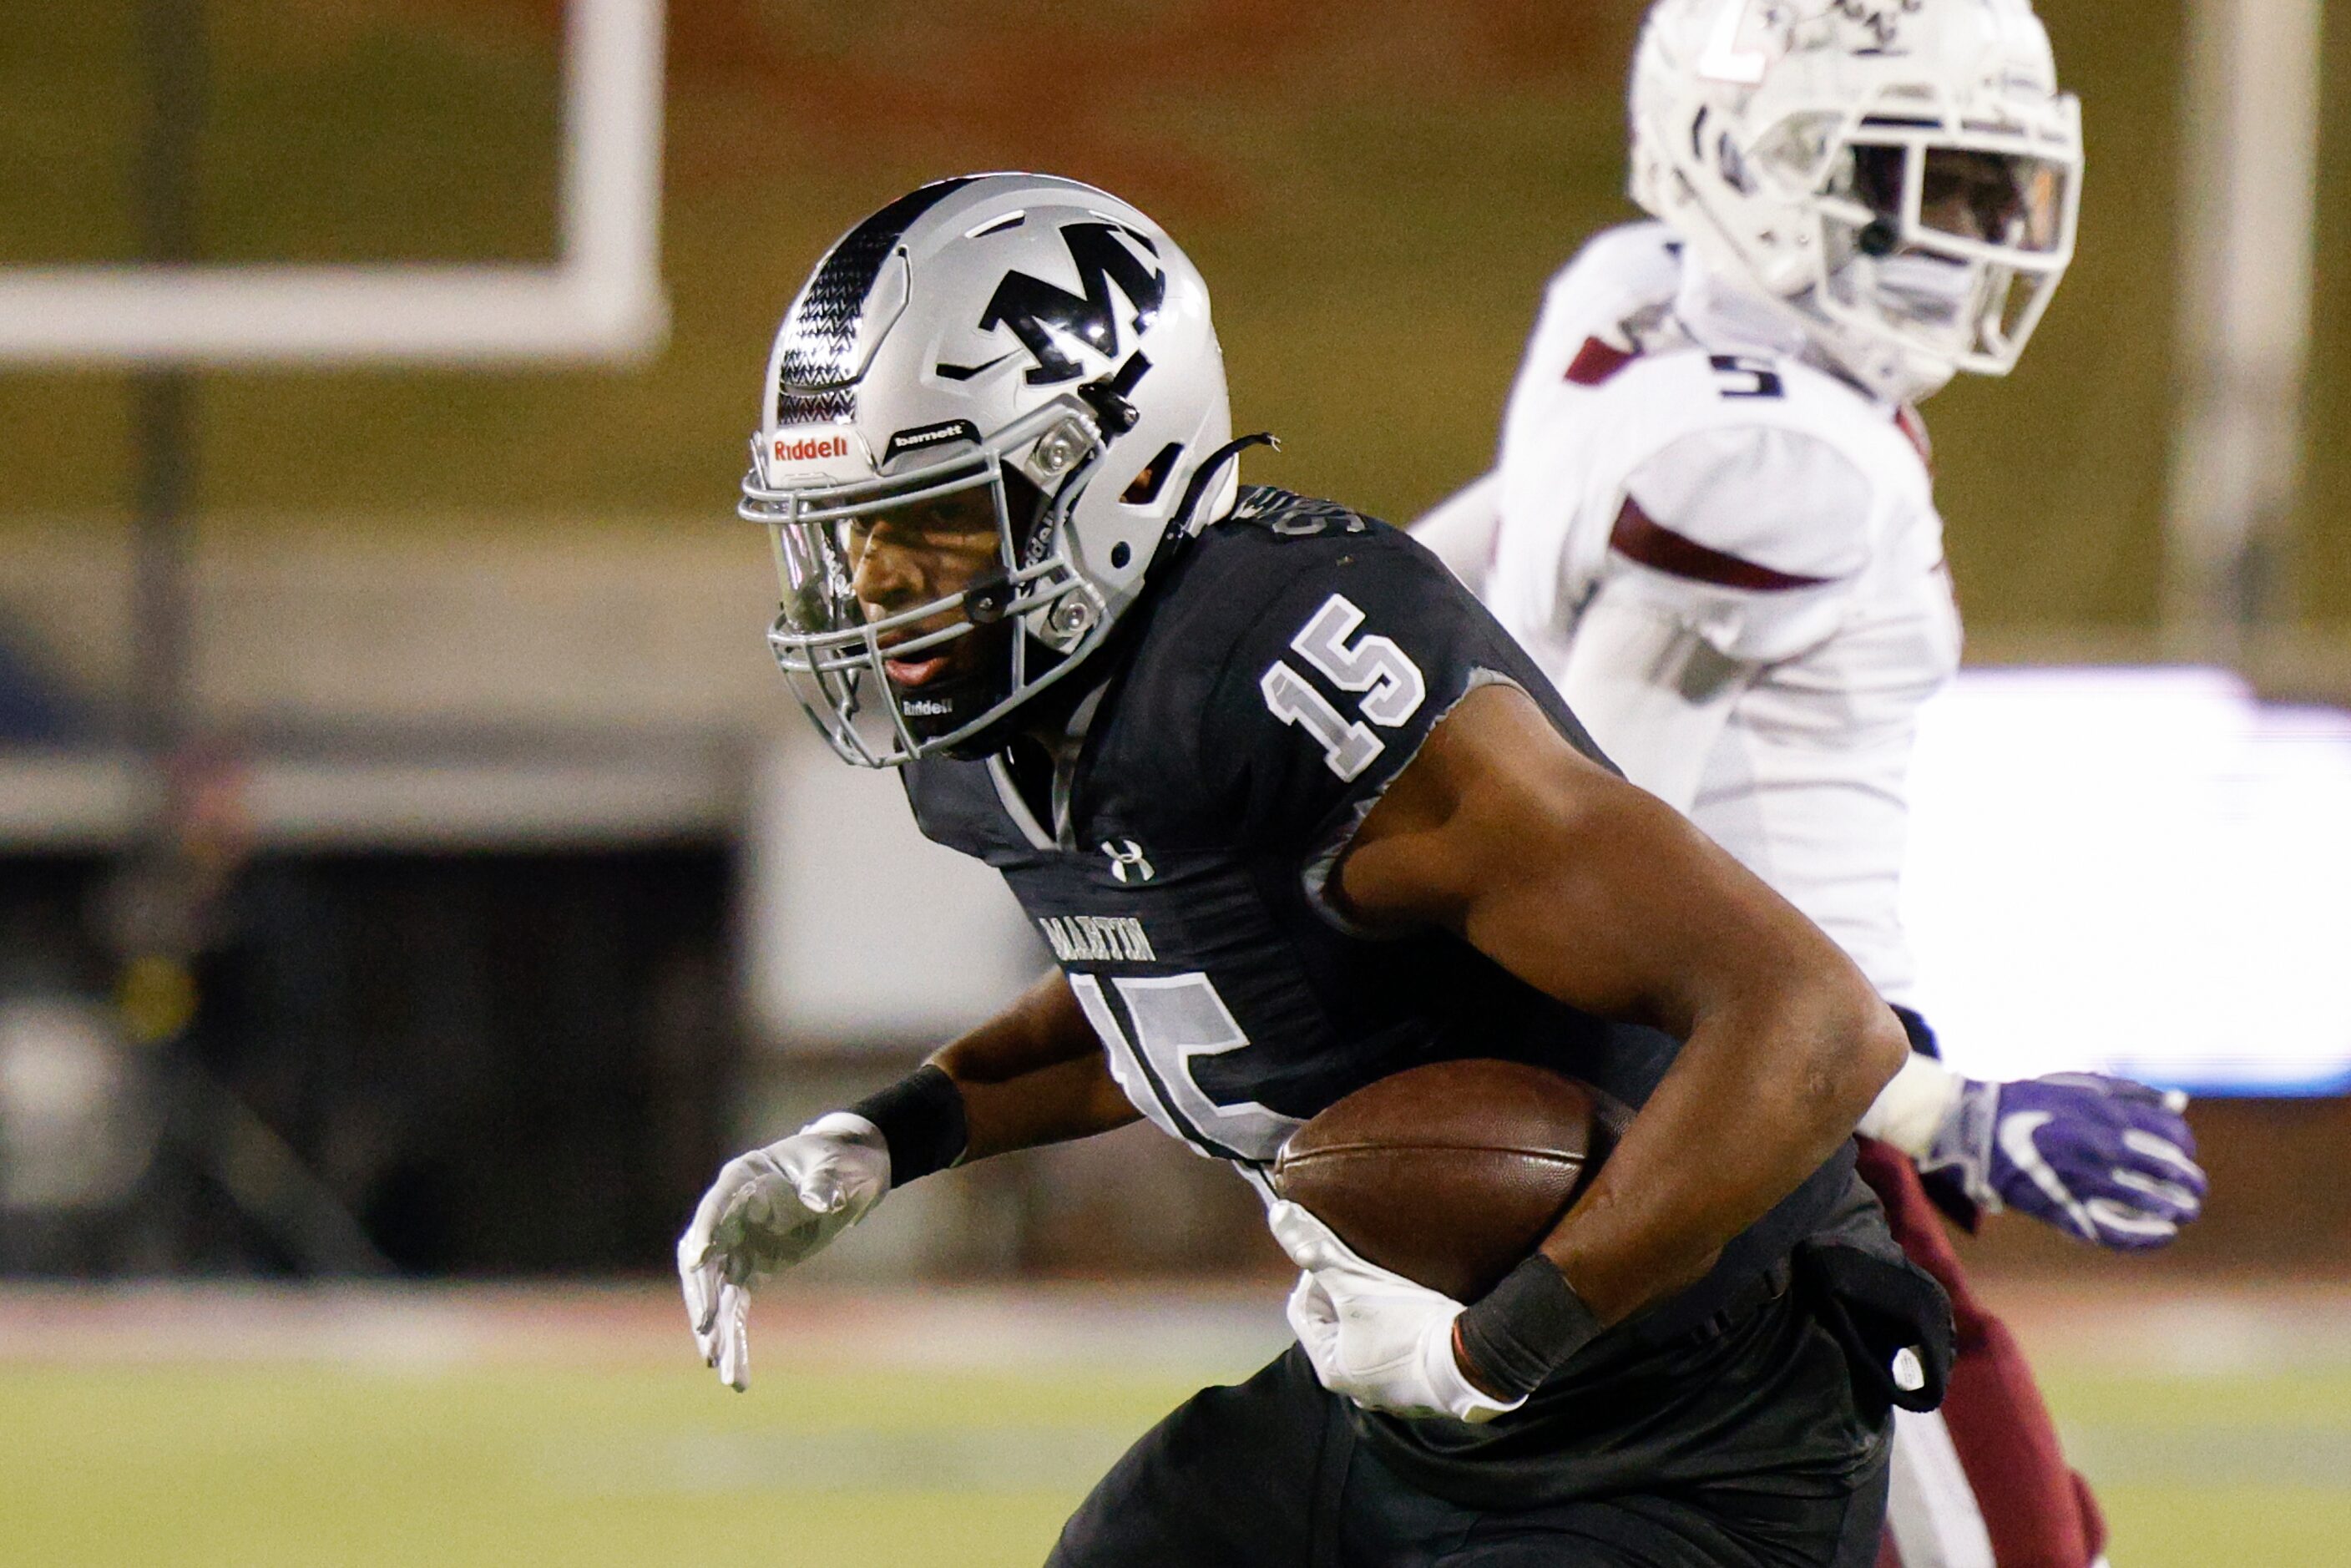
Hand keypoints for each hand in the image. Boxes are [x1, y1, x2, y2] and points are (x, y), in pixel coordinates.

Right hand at [675, 1112, 890, 1389]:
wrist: (847, 1174)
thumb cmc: (839, 1161)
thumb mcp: (838, 1167)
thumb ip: (826, 1183)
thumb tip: (823, 1201)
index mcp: (745, 1178)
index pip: (717, 1204)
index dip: (706, 1229)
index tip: (697, 1258)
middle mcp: (730, 1214)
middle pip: (705, 1257)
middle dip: (703, 1293)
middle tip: (705, 1328)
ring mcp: (737, 1244)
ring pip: (715, 1292)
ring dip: (715, 1329)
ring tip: (717, 1366)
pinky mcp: (750, 1269)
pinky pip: (734, 1307)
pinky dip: (734, 1337)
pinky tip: (734, 1371)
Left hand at [1266, 1200, 1522, 1423]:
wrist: (1475, 1361)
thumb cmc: (1408, 1325)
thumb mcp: (1356, 1283)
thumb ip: (1315, 1249)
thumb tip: (1278, 1214)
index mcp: (1331, 1368)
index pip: (1302, 1309)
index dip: (1315, 1277)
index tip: (1340, 1258)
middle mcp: (1355, 1387)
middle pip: (1334, 1324)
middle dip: (1344, 1293)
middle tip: (1365, 1267)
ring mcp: (1390, 1392)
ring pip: (1367, 1336)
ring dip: (1372, 1310)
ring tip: (1390, 1283)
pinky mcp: (1421, 1387)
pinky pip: (1397, 1349)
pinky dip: (1399, 1328)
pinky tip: (1416, 1308)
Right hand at [1921, 1074, 2205, 1249]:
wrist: (1974, 1126)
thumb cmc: (2031, 1100)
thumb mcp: (2081, 1084)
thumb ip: (2132, 1093)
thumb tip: (2180, 1103)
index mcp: (2106, 1114)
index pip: (2171, 1134)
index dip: (2185, 1146)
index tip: (2183, 1153)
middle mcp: (2099, 1147)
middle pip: (2167, 1171)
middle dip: (2189, 1183)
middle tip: (2194, 1190)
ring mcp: (2082, 1180)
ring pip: (2148, 1202)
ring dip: (2175, 1209)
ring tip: (2183, 1213)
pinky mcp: (2062, 1209)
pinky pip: (2114, 1231)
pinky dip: (2144, 1238)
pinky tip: (2163, 1236)